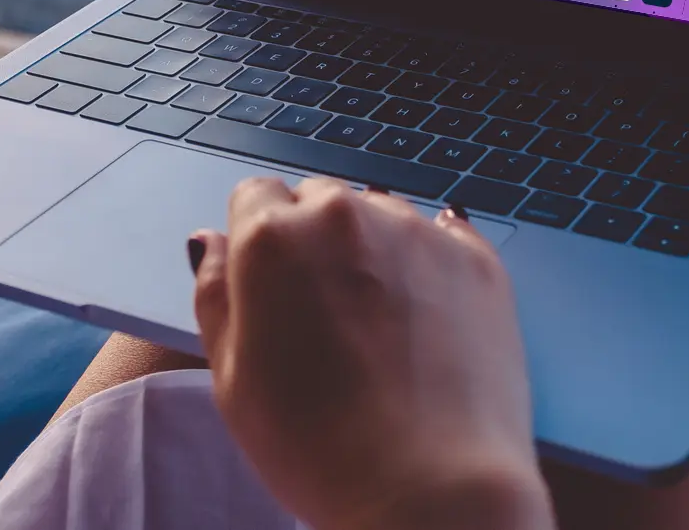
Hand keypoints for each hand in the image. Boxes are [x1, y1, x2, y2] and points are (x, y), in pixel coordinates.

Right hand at [191, 178, 552, 529]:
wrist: (432, 490)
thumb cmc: (317, 447)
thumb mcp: (233, 380)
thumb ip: (216, 296)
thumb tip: (212, 242)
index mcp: (272, 239)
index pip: (255, 197)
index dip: (258, 242)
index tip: (273, 286)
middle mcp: (344, 216)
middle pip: (319, 200)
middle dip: (316, 241)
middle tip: (325, 314)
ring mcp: (418, 232)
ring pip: (382, 214)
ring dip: (374, 249)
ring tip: (382, 326)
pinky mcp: (476, 258)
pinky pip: (445, 236)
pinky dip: (431, 263)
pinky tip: (428, 315)